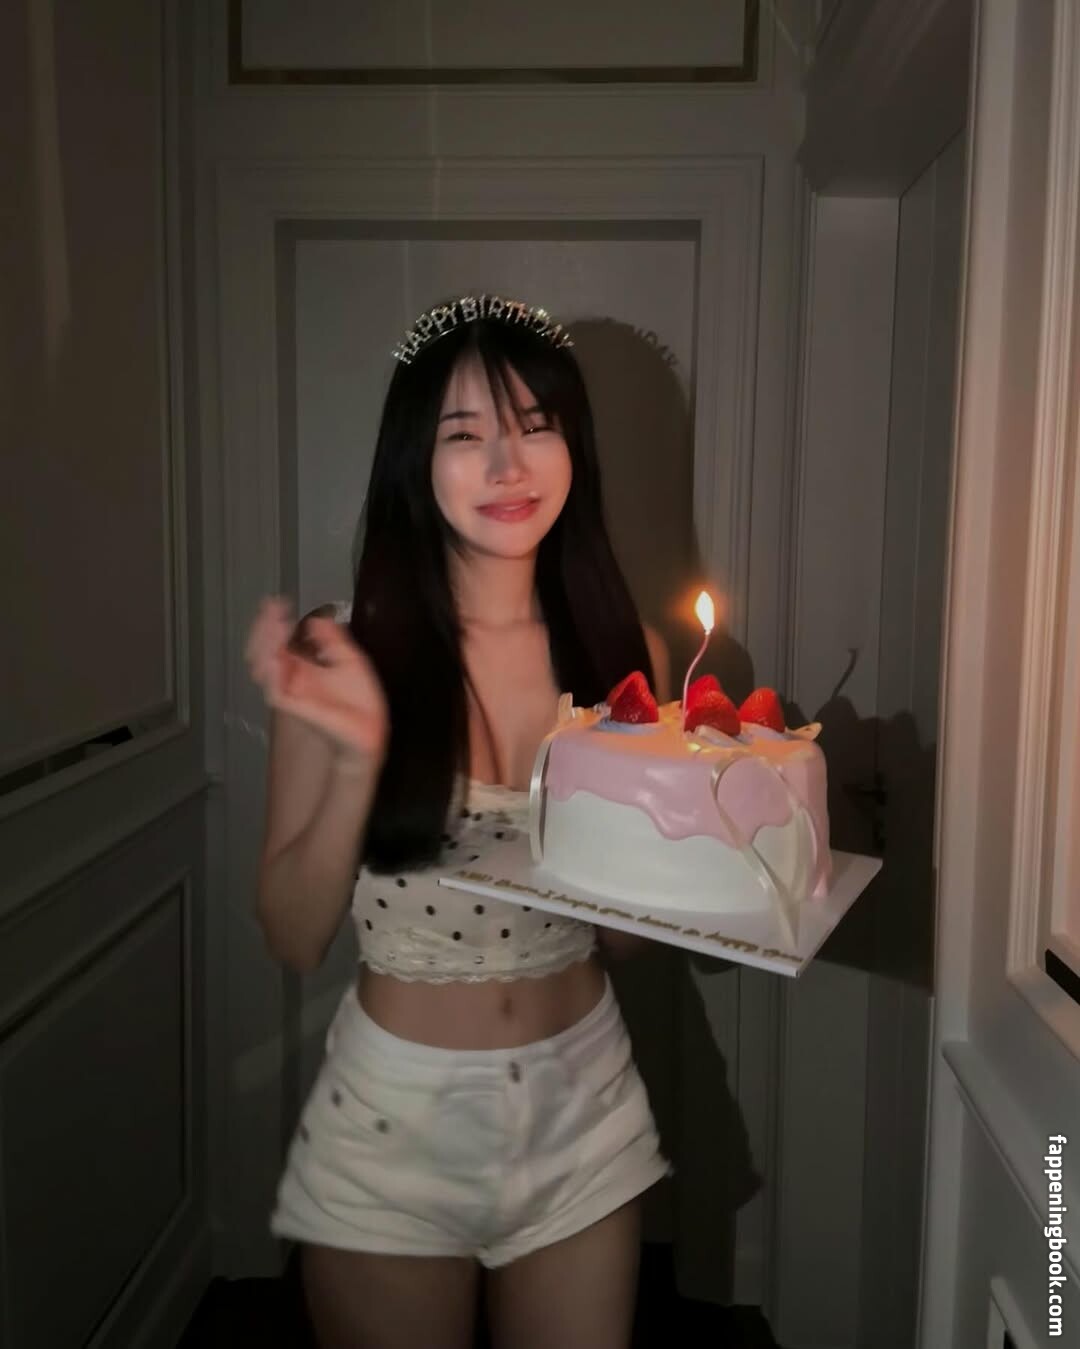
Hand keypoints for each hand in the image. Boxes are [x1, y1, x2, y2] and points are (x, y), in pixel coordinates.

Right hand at [244, 596, 389, 763]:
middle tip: (272, 611)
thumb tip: (319, 618)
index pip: (278, 641)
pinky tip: (277, 655)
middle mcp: (292, 680)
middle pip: (264, 651)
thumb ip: (333, 639)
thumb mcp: (349, 660)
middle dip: (264, 629)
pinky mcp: (295, 707)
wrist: (370, 730)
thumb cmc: (361, 704)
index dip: (274, 622)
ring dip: (266, 644)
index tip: (277, 603)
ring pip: (263, 667)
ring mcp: (291, 693)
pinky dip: (272, 672)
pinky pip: (274, 690)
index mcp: (303, 669)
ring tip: (276, 625)